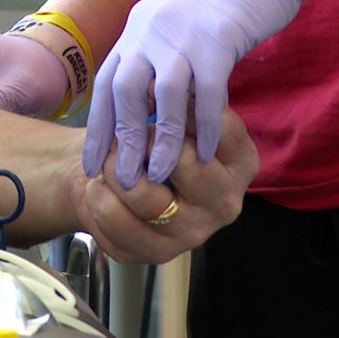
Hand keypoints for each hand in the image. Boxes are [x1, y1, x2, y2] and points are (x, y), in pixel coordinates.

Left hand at [76, 108, 257, 263]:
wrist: (118, 178)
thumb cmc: (154, 139)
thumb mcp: (173, 112)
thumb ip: (176, 100)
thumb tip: (156, 85)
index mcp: (240, 162)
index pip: (218, 127)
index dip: (178, 107)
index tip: (151, 95)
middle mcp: (225, 201)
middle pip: (184, 162)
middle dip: (143, 141)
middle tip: (124, 135)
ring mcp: (194, 232)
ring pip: (146, 197)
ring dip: (114, 171)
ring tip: (107, 161)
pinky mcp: (158, 253)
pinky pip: (117, 221)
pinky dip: (98, 196)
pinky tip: (99, 187)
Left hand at [83, 0, 322, 186]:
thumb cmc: (221, 3)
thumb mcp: (173, 25)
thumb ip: (155, 60)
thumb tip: (143, 108)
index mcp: (136, 30)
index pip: (105, 85)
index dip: (97, 128)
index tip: (92, 165)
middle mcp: (150, 30)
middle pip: (124, 93)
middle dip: (122, 141)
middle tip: (125, 180)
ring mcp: (183, 34)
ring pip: (163, 97)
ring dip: (161, 141)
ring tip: (160, 176)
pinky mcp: (219, 38)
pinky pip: (207, 93)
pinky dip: (205, 126)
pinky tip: (207, 153)